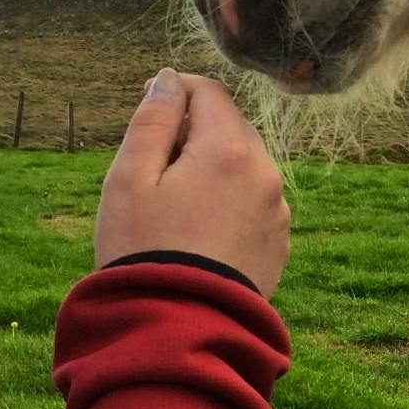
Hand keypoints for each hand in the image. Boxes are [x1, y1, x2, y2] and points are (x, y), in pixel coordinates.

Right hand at [94, 69, 290, 298]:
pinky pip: (255, 204)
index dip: (176, 91)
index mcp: (229, 150)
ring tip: (174, 204)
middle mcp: (265, 175)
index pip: (210, 92)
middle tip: (154, 164)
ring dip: (215, 168)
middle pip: (231, 128)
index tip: (149, 107)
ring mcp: (277, 212)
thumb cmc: (143, 251)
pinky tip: (199, 231)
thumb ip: (153, 121)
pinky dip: (230, 202)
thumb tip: (169, 80)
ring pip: (245, 167)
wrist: (179, 328)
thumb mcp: (129, 178)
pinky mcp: (278, 244)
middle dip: (195, 132)